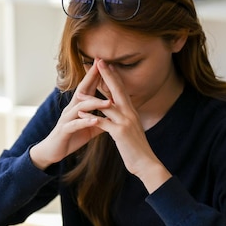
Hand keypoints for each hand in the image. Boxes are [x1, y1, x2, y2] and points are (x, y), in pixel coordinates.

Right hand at [29, 61, 109, 169]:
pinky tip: (96, 121)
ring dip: (95, 103)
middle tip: (101, 66)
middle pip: (82, 90)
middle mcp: (71, 109)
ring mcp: (66, 119)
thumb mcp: (88, 128)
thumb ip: (100, 120)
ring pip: (80, 108)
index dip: (95, 75)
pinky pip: (75, 125)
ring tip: (109, 101)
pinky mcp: (64, 131)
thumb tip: (115, 116)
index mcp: (77, 107)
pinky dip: (86, 122)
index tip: (105, 63)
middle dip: (91, 78)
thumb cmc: (71, 137)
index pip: (87, 87)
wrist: (52, 152)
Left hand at [77, 60, 170, 191]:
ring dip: (92, 98)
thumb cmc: (136, 147)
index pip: (121, 89)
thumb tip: (117, 108)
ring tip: (79, 92)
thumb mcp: (131, 128)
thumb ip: (124, 116)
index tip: (106, 64)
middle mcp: (130, 113)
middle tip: (99, 61)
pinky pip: (103, 122)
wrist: (145, 163)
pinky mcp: (120, 133)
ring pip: (107, 105)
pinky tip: (79, 114)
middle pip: (117, 90)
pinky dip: (91, 117)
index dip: (113, 76)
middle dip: (107, 75)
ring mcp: (125, 122)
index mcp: (131, 111)